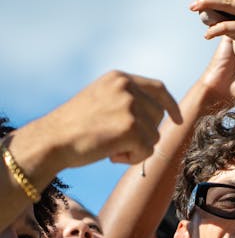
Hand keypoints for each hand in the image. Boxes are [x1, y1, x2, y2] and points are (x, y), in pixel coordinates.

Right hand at [41, 71, 181, 166]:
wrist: (53, 139)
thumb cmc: (74, 126)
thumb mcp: (102, 100)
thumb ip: (128, 101)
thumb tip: (161, 113)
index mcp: (119, 78)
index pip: (158, 88)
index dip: (170, 106)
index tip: (178, 120)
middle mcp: (127, 88)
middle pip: (158, 116)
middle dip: (144, 133)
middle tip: (116, 139)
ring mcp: (131, 107)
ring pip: (154, 136)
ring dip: (136, 148)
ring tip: (110, 145)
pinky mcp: (132, 128)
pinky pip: (147, 151)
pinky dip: (133, 158)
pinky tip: (112, 155)